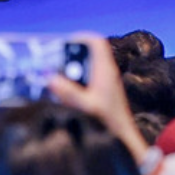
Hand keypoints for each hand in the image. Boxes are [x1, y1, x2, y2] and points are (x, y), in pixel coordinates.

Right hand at [48, 35, 148, 163]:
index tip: (64, 43)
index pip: (96, 43)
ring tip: (58, 82)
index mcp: (105, 71)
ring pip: (85, 66)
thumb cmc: (109, 123)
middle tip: (55, 66)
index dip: (81, 37)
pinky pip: (85, 78)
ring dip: (70, 71)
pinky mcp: (101, 91)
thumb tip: (51, 79)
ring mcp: (104, 82)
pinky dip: (73, 82)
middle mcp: (106, 73)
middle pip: (88, 53)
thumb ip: (69, 93)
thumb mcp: (87, 108)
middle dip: (69, 57)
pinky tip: (66, 95)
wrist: (123, 138)